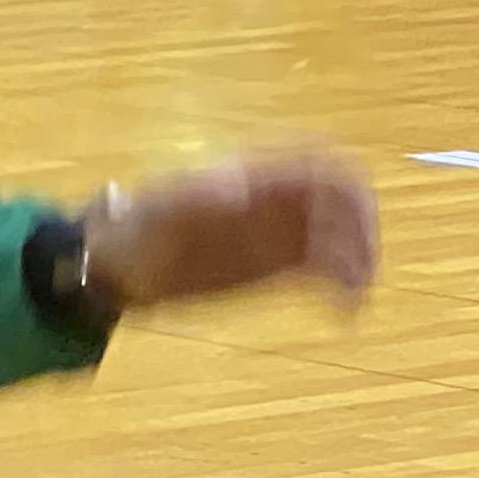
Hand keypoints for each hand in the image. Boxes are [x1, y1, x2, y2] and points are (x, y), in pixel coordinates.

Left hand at [81, 153, 378, 314]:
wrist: (116, 267)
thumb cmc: (132, 231)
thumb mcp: (158, 214)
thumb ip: (199, 199)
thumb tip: (240, 188)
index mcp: (249, 174)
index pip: (314, 164)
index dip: (343, 182)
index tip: (357, 215)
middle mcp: (271, 200)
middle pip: (339, 200)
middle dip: (360, 227)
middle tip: (362, 266)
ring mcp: (276, 233)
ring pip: (338, 235)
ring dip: (358, 258)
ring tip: (354, 295)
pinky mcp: (275, 266)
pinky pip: (323, 270)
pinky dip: (342, 287)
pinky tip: (343, 313)